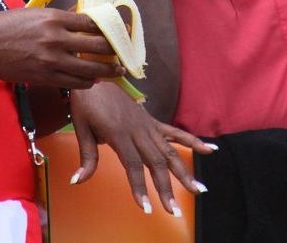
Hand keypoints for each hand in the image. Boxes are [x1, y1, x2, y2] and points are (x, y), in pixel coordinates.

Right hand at [0, 8, 123, 88]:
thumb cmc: (6, 25)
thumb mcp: (34, 13)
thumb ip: (59, 16)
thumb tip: (81, 17)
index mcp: (54, 18)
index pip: (92, 23)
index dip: (109, 28)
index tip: (118, 31)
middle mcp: (56, 39)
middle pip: (97, 46)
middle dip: (113, 50)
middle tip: (121, 53)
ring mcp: (51, 60)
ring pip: (90, 69)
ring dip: (106, 71)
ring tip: (115, 70)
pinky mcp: (45, 77)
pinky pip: (74, 83)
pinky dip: (87, 82)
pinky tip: (92, 80)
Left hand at [69, 82, 215, 215]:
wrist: (96, 74)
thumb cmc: (87, 102)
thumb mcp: (80, 127)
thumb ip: (86, 157)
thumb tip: (77, 181)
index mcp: (119, 133)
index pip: (133, 165)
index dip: (140, 187)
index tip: (147, 207)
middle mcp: (138, 131)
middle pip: (156, 162)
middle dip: (166, 188)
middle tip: (174, 210)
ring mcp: (148, 125)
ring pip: (170, 151)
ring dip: (184, 171)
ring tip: (199, 190)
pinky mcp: (152, 121)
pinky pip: (174, 133)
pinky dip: (192, 141)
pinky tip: (209, 150)